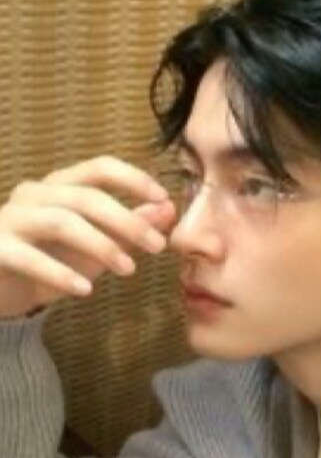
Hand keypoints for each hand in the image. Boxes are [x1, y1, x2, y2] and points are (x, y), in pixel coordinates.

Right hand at [0, 156, 176, 318]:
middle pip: (87, 197)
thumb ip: (129, 226)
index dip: (134, 179)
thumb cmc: (50, 261)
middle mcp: (34, 194)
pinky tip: (86, 289)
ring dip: (102, 245)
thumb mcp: (96, 244)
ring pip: (62, 222)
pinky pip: (28, 257)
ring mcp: (10, 219)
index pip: (100, 168)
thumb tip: (168, 209)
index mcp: (60, 186)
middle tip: (158, 246)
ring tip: (128, 269)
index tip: (164, 198)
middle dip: (128, 221)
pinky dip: (60, 273)